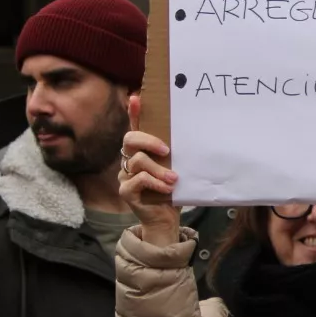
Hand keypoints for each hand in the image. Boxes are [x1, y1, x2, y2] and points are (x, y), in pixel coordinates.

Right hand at [119, 95, 181, 244]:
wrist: (167, 218)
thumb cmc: (172, 190)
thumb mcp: (176, 167)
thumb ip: (175, 152)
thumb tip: (190, 132)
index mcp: (141, 151)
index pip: (135, 127)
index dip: (134, 112)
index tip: (136, 98)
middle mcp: (129, 160)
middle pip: (130, 140)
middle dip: (149, 140)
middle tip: (167, 150)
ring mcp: (125, 175)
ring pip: (137, 161)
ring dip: (159, 169)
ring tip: (174, 179)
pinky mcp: (126, 191)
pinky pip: (137, 179)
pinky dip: (155, 182)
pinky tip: (167, 189)